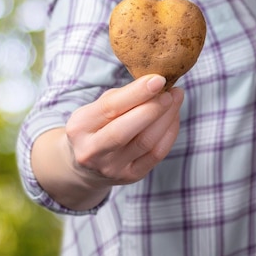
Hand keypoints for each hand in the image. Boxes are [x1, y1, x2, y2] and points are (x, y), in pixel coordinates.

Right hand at [66, 74, 183, 187]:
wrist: (86, 166)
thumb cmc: (95, 127)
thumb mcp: (95, 109)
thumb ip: (120, 97)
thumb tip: (153, 83)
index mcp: (80, 127)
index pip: (110, 107)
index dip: (136, 92)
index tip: (158, 79)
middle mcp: (92, 151)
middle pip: (126, 130)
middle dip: (153, 108)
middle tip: (170, 91)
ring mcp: (112, 168)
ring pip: (146, 142)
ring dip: (166, 118)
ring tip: (175, 98)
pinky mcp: (131, 176)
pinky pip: (156, 154)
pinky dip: (169, 133)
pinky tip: (173, 117)